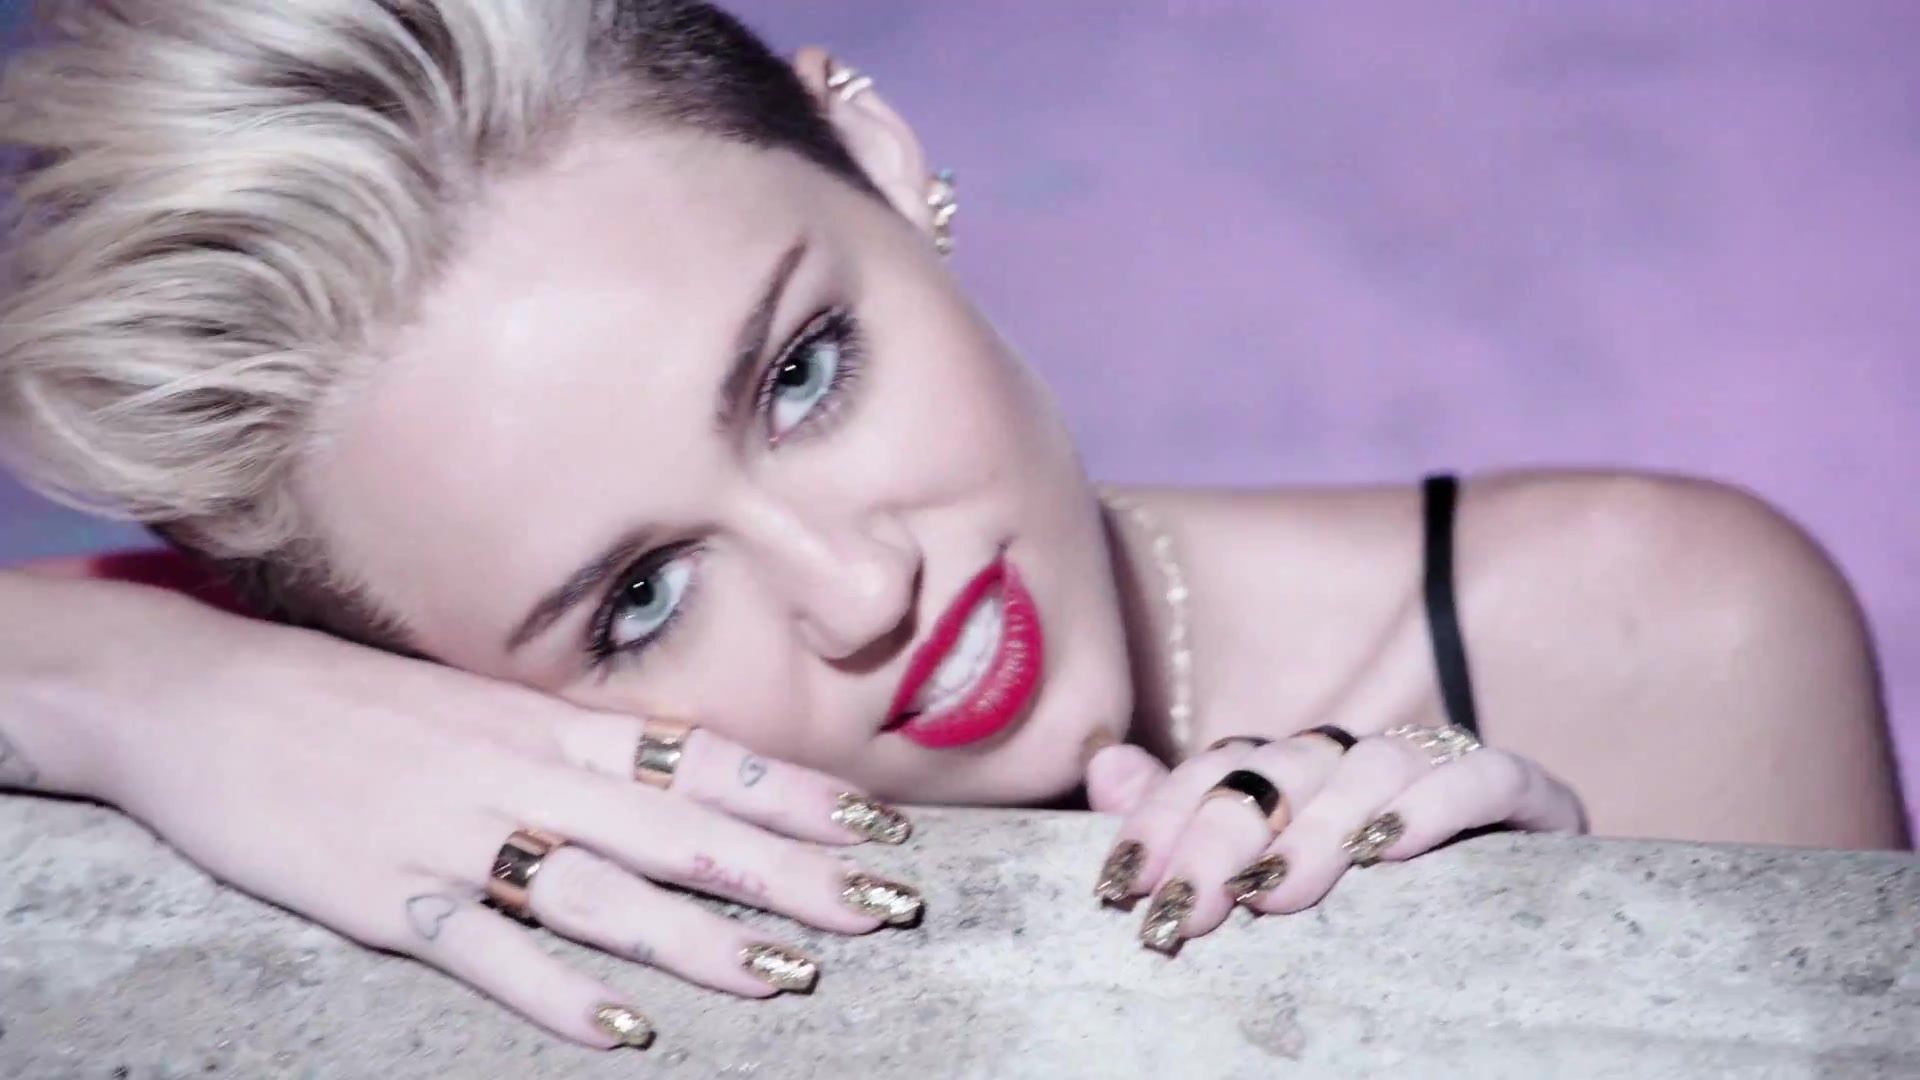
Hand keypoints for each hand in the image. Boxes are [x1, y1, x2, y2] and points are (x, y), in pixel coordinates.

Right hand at [94, 609, 920, 1048]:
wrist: (200, 691)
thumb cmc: (350, 700)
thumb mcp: (477, 704)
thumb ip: (570, 746)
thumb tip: (672, 773)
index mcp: (549, 724)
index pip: (703, 757)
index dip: (797, 797)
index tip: (879, 827)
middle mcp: (523, 771)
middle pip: (684, 828)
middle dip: (793, 871)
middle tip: (887, 906)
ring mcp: (456, 831)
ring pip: (606, 892)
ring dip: (703, 937)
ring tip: (791, 975)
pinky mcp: (383, 892)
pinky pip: (485, 950)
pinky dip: (555, 994)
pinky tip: (624, 1031)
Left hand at [1086, 724, 1583, 952]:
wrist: (1525, 952)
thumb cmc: (1378, 925)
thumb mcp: (1268, 882)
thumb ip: (1190, 824)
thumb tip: (1104, 768)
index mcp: (1299, 772)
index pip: (1218, 767)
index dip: (1163, 816)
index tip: (1121, 883)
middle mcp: (1360, 757)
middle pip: (1280, 769)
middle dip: (1221, 837)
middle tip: (1184, 908)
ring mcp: (1439, 767)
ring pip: (1368, 768)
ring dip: (1316, 829)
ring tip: (1273, 893)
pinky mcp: (1522, 792)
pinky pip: (1476, 780)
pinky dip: (1429, 808)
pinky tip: (1386, 850)